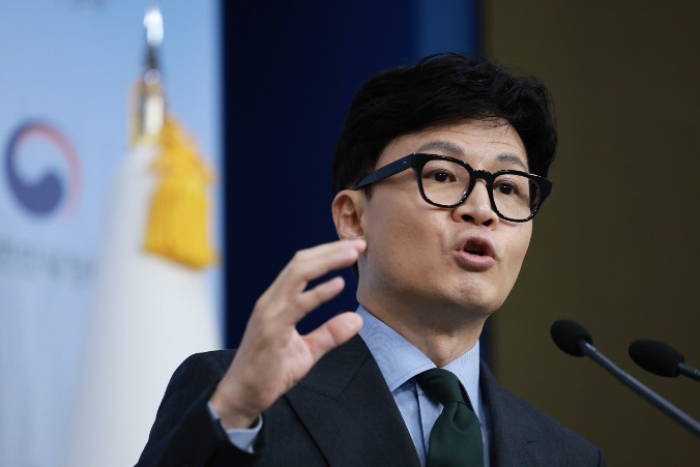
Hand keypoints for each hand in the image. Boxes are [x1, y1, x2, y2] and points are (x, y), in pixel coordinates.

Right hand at [209, 239, 365, 428]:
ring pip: (297, 275)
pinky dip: (318, 293)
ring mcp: (269, 314)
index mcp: (277, 301)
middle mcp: (271, 301)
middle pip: (301, 263)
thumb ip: (330, 333)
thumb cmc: (270, 372)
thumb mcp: (307, 351)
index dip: (327, 253)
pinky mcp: (271, 331)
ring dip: (327, 261)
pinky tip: (338, 285)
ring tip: (352, 254)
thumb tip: (356, 320)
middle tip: (359, 243)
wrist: (242, 396)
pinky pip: (297, 306)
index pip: (302, 265)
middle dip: (331, 250)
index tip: (353, 248)